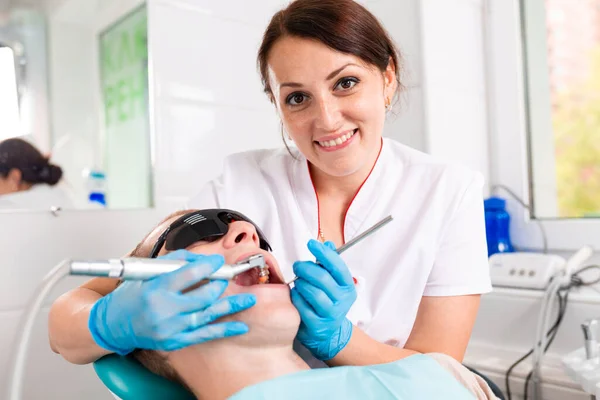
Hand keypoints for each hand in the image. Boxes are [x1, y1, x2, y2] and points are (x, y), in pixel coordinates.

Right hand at [89, 250, 256, 354]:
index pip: (189, 274)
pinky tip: (240, 325)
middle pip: (203, 296)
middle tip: (227, 277)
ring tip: (249, 299)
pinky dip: (225, 329)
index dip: (209, 266)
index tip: (219, 262)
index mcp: (155, 289)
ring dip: (231, 306)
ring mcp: (170, 329)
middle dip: (219, 285)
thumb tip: (203, 259)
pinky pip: (205, 334)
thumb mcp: (147, 272)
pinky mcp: (174, 342)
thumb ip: (176, 262)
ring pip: (208, 315)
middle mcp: (163, 311)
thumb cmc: (130, 296)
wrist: (112, 325)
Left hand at [290, 240, 356, 359]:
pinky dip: (296, 298)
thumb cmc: (327, 301)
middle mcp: (342, 300)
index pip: (338, 267)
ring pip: (313, 292)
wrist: (328, 332)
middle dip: (306, 268)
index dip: (324, 253)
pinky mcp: (318, 325)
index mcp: (348, 286)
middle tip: (297, 266)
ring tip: (298, 282)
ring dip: (301, 283)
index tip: (311, 243)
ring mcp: (331, 314)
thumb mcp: (332, 283)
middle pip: (323, 278)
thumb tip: (329, 244)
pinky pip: (303, 307)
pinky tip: (295, 295)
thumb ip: (329, 264)